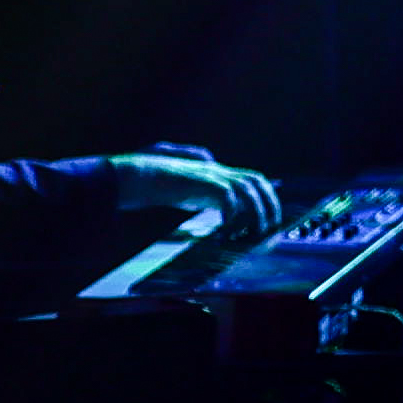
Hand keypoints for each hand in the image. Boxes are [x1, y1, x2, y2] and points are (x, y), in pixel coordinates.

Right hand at [116, 151, 285, 245]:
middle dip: (269, 202)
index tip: (268, 216)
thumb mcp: (185, 192)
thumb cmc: (153, 184)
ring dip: (255, 211)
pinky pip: (227, 196)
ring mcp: (210, 173)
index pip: (251, 178)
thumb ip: (202, 197)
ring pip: (248, 187)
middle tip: (269, 227)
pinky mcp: (200, 180)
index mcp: (215, 172)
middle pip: (257, 179)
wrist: (132, 175)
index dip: (264, 195)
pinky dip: (231, 214)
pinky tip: (226, 230)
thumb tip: (217, 215)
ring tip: (254, 232)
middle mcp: (216, 170)